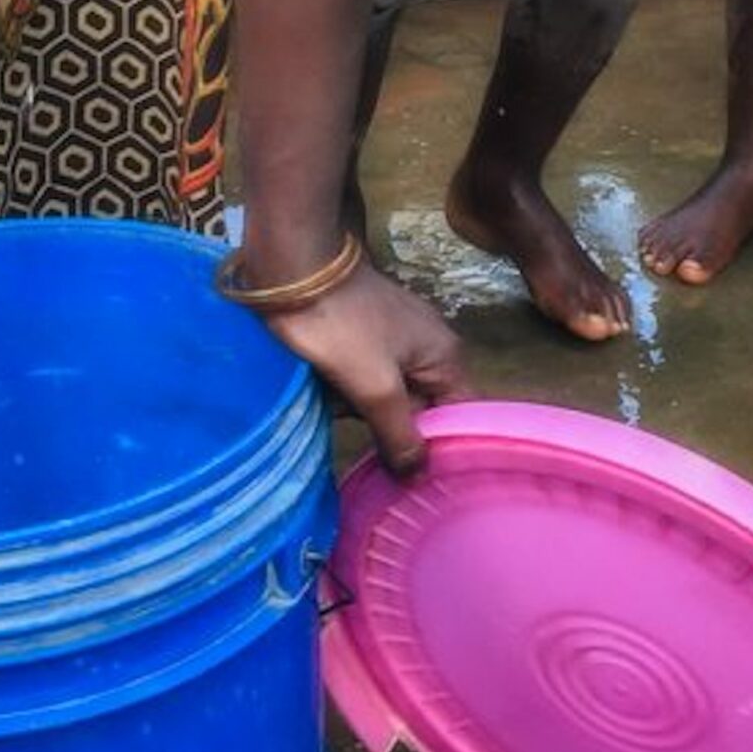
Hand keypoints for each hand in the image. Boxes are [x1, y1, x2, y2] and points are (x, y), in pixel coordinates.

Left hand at [250, 253, 464, 474]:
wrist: (292, 268)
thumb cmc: (341, 326)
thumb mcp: (376, 388)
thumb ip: (401, 436)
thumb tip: (417, 475)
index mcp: (444, 355)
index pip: (460, 418)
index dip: (443, 451)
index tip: (421, 482)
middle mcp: (427, 347)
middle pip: (422, 411)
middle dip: (392, 429)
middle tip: (368, 443)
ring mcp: (393, 339)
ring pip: (387, 397)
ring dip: (363, 409)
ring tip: (337, 405)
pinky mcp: (361, 336)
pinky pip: (363, 378)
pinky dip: (346, 389)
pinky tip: (323, 390)